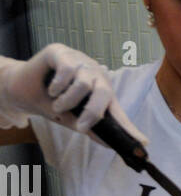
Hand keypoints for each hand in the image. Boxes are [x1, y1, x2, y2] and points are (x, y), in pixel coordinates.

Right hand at [0, 46, 147, 142]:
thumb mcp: (70, 119)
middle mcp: (94, 75)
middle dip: (92, 113)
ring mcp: (79, 61)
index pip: (117, 111)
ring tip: (57, 104)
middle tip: (79, 127)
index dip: (129, 127)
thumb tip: (110, 144)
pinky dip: (58, 86)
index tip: (143, 143)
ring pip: (83, 83)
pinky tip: (51, 89)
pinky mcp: (62, 52)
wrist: (22, 89)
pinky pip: (67, 70)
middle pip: (104, 93)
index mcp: (100, 93)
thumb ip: (90, 128)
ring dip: (67, 101)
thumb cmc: (50, 102)